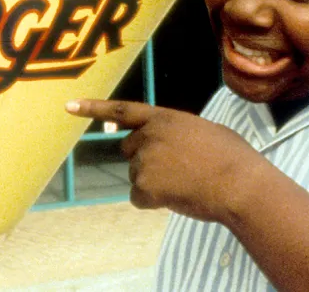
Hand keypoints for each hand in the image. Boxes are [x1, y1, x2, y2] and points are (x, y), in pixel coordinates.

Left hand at [66, 99, 265, 223]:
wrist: (240, 184)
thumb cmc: (233, 158)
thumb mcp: (203, 130)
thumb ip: (177, 132)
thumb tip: (172, 145)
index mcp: (164, 118)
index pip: (121, 110)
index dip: (93, 108)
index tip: (68, 106)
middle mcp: (148, 135)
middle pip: (129, 151)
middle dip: (145, 161)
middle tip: (178, 170)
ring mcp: (144, 160)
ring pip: (137, 176)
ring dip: (154, 183)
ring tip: (185, 183)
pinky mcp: (144, 185)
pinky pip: (139, 198)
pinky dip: (154, 202)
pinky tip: (177, 198)